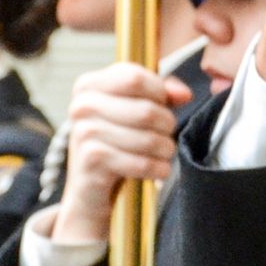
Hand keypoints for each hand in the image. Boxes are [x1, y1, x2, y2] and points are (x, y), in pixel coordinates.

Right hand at [50, 63, 191, 244]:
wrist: (90, 187)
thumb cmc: (117, 141)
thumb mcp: (136, 109)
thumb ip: (162, 94)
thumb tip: (184, 94)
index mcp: (89, 85)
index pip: (135, 77)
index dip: (159, 92)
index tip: (163, 105)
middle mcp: (82, 105)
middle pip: (146, 110)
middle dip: (167, 125)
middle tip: (166, 135)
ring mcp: (84, 133)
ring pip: (147, 138)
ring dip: (165, 149)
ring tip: (164, 153)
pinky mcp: (92, 161)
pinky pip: (140, 163)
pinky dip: (157, 168)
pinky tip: (159, 170)